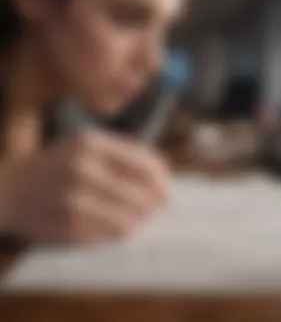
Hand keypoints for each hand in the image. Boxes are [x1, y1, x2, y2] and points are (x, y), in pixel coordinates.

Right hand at [0, 130, 167, 243]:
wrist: (9, 190)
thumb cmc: (57, 164)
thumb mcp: (87, 144)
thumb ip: (125, 154)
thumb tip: (162, 175)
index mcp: (93, 144)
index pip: (146, 166)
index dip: (162, 179)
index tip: (165, 187)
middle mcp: (84, 170)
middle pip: (143, 196)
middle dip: (154, 204)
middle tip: (154, 207)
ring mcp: (74, 201)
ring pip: (130, 220)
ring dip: (138, 220)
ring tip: (135, 216)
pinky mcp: (68, 228)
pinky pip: (110, 236)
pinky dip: (118, 232)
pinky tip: (113, 224)